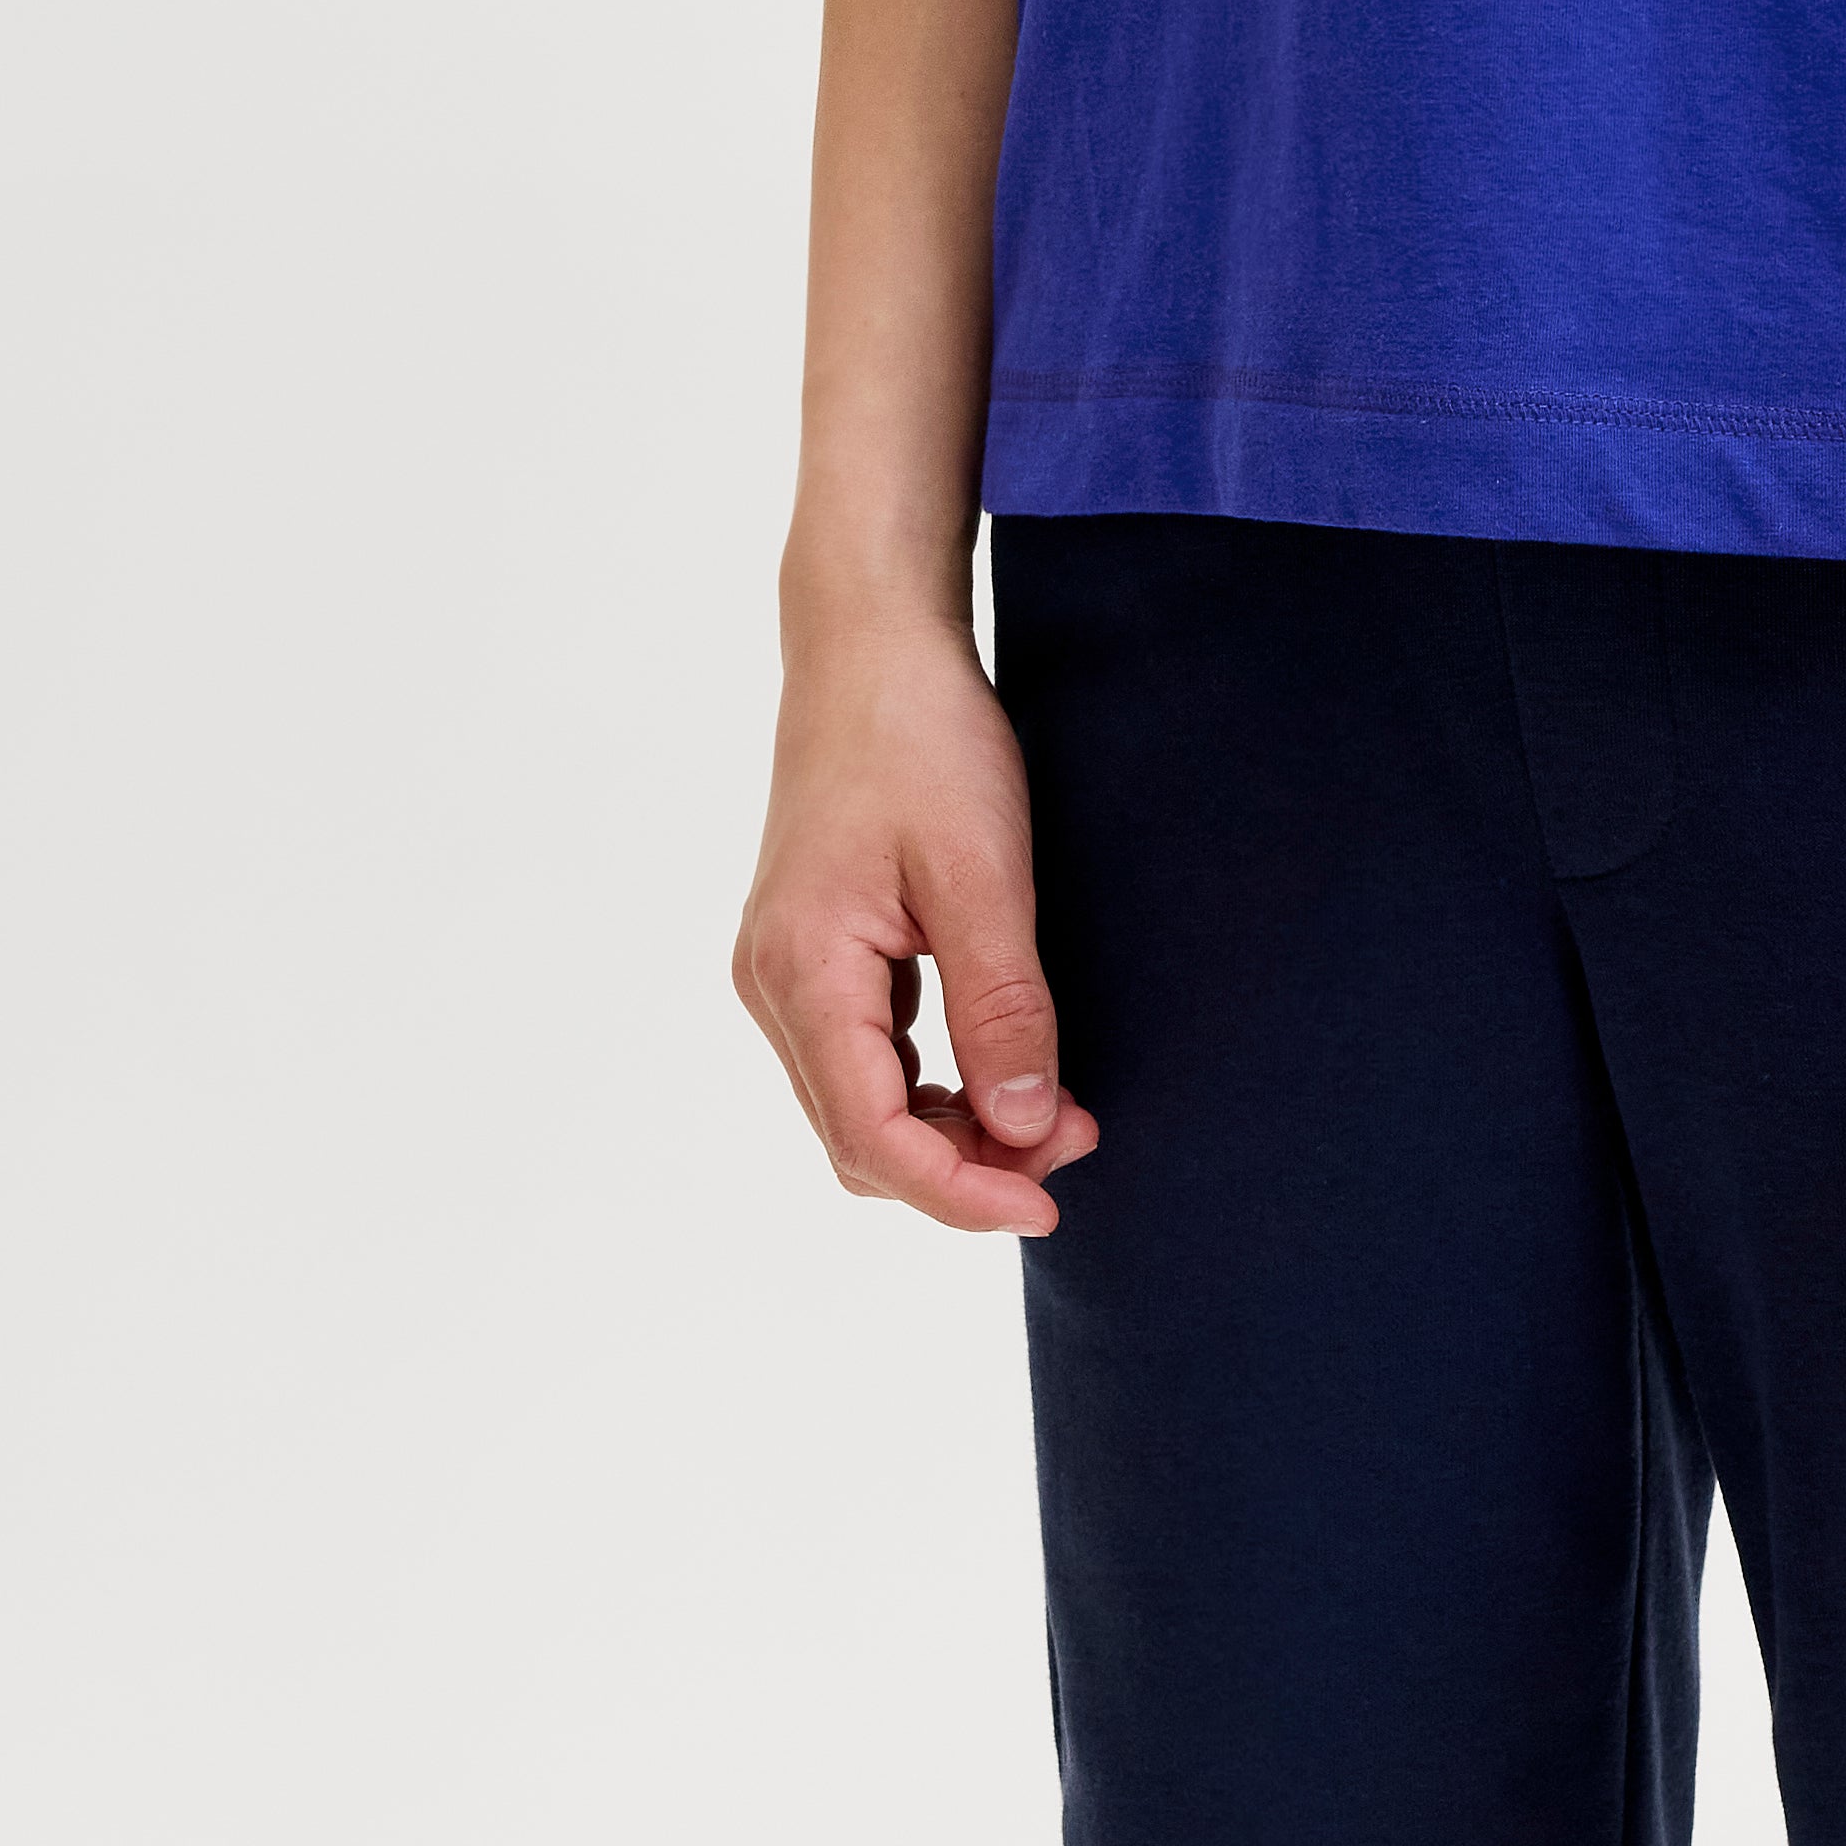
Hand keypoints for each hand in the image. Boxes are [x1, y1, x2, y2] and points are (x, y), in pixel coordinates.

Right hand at [734, 612, 1097, 1233]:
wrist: (870, 643)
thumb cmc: (922, 739)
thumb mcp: (982, 873)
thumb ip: (1001, 1008)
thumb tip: (1023, 1131)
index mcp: (802, 971)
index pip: (872, 1137)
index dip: (960, 1192)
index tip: (1047, 1201)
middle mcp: (772, 984)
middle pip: (859, 1135)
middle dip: (965, 1165)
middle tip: (1072, 1143)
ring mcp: (785, 967)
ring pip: (861, 1101)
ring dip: (951, 1127)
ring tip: (1051, 1111)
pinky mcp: (812, 948)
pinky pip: (864, 1054)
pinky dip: (932, 1080)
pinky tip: (998, 1062)